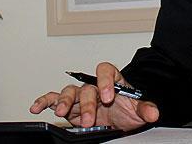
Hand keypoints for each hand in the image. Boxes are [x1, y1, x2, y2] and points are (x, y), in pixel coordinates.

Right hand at [29, 62, 158, 130]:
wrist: (119, 120)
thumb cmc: (126, 109)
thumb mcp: (138, 109)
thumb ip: (145, 108)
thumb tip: (154, 112)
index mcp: (111, 80)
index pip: (106, 71)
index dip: (105, 81)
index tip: (108, 95)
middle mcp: (93, 86)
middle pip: (86, 88)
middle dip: (88, 104)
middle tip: (91, 119)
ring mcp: (80, 96)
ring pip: (69, 92)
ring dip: (64, 102)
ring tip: (61, 112)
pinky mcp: (70, 106)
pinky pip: (53, 99)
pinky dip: (44, 101)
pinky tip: (37, 107)